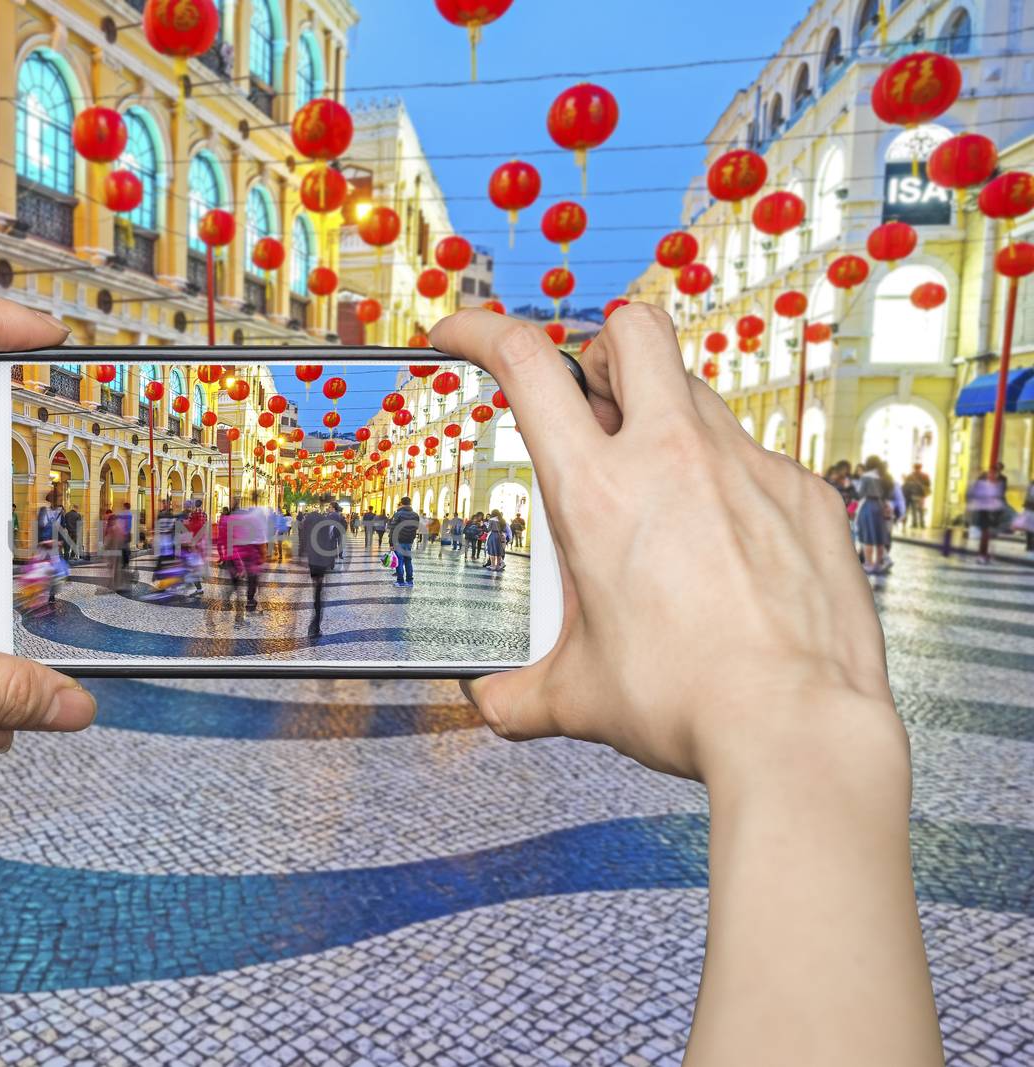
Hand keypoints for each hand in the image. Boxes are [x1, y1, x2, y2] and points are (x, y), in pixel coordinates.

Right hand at [431, 306, 940, 1063]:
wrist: (795, 730)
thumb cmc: (686, 703)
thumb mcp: (579, 696)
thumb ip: (523, 691)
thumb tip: (494, 703)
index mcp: (596, 492)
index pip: (527, 364)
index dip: (483, 329)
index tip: (464, 332)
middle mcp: (672, 458)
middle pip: (633, 331)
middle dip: (601, 348)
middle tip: (590, 402)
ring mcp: (747, 468)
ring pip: (698, 394)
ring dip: (664, 420)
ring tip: (658, 496)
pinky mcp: (804, 496)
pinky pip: (757, 461)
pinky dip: (729, 485)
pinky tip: (727, 549)